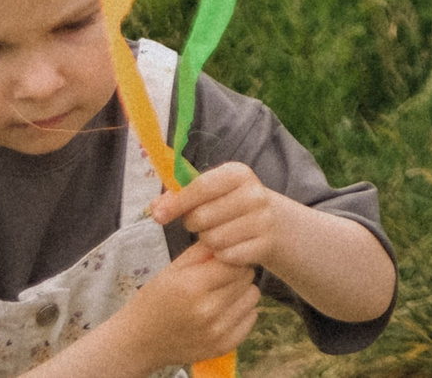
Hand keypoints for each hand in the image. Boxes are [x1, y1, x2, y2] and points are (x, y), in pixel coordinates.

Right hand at [111, 243, 258, 368]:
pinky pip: (251, 318)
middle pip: (247, 277)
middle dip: (236, 273)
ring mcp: (217, 331)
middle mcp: (207, 310)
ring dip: (241, 293)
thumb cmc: (155, 299)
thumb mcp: (173, 269)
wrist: (139, 341)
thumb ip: (203, 250)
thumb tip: (232, 233)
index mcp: (192, 286)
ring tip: (220, 295)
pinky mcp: (223, 345)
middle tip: (218, 279)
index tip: (222, 260)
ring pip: (253, 296)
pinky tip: (222, 312)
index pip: (236, 261)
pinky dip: (241, 312)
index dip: (231, 257)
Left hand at [152, 161, 290, 271]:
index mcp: (238, 174)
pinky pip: (226, 256)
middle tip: (204, 224)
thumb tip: (154, 207)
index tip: (158, 216)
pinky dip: (222, 256)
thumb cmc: (233, 206)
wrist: (277, 224)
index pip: (201, 187)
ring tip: (219, 235)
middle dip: (194, 224)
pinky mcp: (265, 245)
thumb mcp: (214, 192)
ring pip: (212, 239)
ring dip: (208, 242)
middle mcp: (254, 194)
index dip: (177, 202)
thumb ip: (182, 197)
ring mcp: (263, 220)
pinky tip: (231, 247)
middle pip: (201, 217)